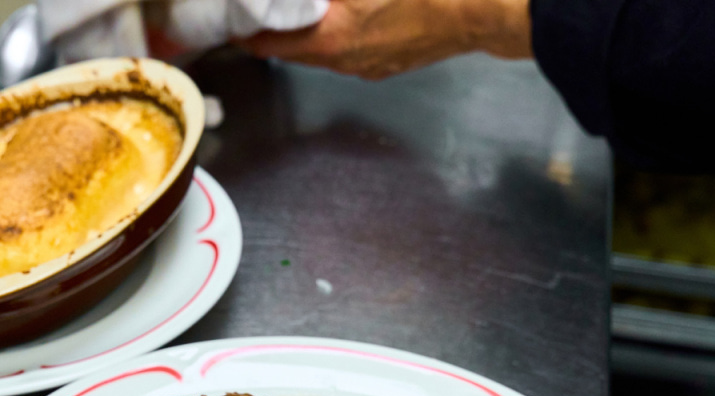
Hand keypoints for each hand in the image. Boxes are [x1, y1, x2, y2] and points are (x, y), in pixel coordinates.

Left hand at [238, 0, 531, 79]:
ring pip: (318, 52)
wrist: (482, 11)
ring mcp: (367, 68)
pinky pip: (346, 53)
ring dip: (303, 32)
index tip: (232, 16)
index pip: (267, 41)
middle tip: (259, 8)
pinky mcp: (387, 65)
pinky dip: (332, 36)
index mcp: (332, 37)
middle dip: (272, 29)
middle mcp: (344, 61)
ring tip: (297, 9)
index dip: (245, 27)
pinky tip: (341, 15)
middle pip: (289, 50)